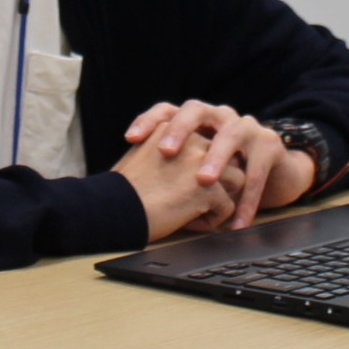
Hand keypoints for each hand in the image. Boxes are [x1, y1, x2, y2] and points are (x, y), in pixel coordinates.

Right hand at [114, 120, 248, 239]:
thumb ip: (167, 148)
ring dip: (220, 198)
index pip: (207, 141)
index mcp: (173, 126)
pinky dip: (213, 219)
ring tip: (194, 211)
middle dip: (218, 181)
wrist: (112, 209)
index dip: (202, 166)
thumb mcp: (143, 153)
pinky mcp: (209, 187)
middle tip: (199, 199)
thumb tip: (188, 164)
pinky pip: (228, 206)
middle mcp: (192, 138)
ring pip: (237, 180)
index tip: (188, 183)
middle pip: (226, 158)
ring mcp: (203, 162)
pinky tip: (189, 223)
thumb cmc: (122, 190)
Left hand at [122, 101, 316, 231]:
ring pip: (230, 135)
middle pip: (197, 110)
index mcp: (197, 119)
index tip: (131, 140)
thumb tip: (129, 186)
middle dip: (181, 129)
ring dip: (217, 157)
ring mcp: (247, 127)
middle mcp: (220, 116)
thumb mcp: (196, 165)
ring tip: (205, 181)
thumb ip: (171, 167)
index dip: (148, 120)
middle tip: (167, 151)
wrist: (273, 172)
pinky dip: (247, 197)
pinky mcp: (270, 145)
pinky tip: (237, 220)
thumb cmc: (224, 170)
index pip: (167, 110)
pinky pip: (256, 171)